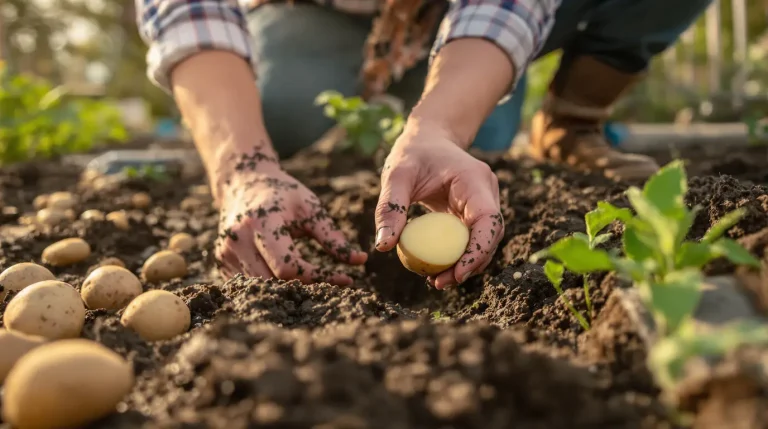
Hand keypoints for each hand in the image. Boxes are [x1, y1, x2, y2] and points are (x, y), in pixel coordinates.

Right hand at [214, 148, 366, 284]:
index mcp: (262, 222)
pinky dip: (270, 287)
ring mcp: (226, 252)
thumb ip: (333, 236)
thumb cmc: (282, 194)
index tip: (344, 279)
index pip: (289, 266)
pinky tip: (288, 282)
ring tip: (314, 286)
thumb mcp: (310, 209)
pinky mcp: (221, 261)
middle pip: (274, 282)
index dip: (318, 277)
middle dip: (305, 287)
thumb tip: (361, 260)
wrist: (243, 183)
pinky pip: (248, 285)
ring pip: (261, 288)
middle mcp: (238, 240)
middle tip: (331, 287)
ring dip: (288, 291)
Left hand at [374, 122, 503, 289]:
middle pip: (490, 236)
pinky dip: (460, 256)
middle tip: (439, 283)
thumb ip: (389, 207)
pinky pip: (472, 238)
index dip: (478, 250)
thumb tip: (383, 246)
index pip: (488, 220)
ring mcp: (484, 202)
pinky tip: (439, 269)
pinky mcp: (474, 212)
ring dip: (466, 265)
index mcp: (474, 180)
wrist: (428, 137)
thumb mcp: (396, 175)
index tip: (457, 273)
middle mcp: (486, 192)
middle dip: (470, 264)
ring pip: (485, 241)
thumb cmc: (412, 153)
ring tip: (437, 281)